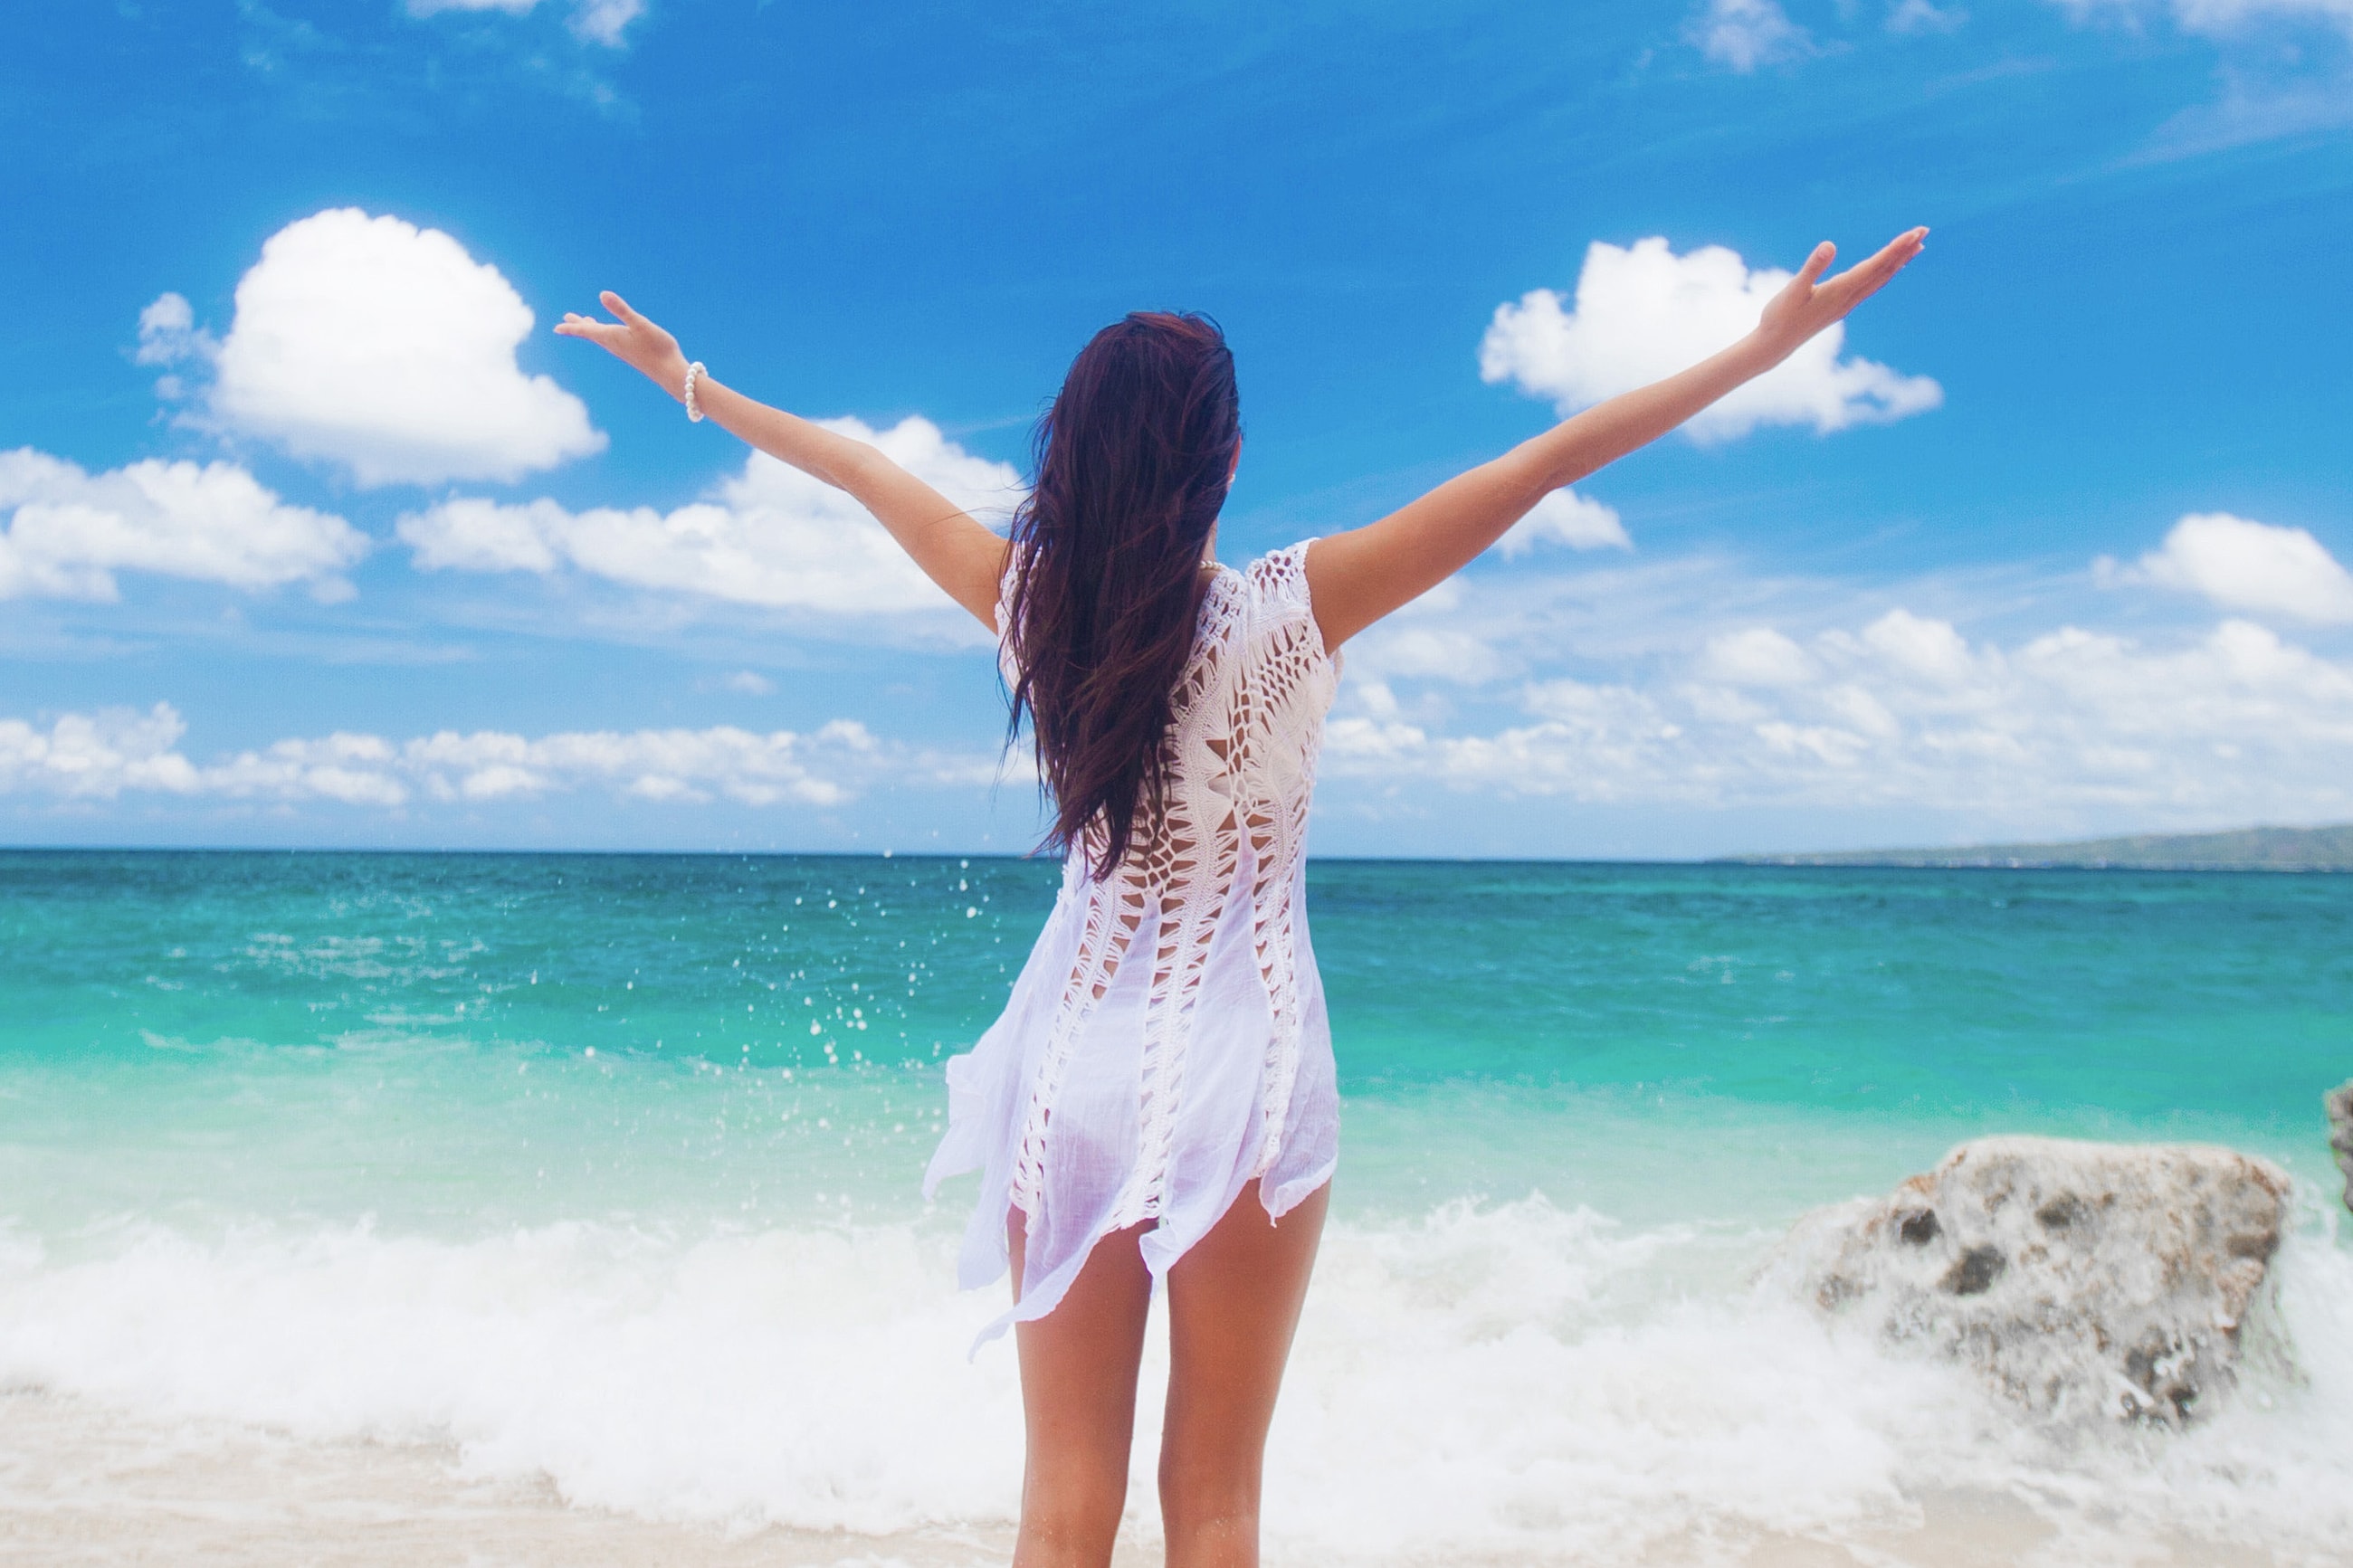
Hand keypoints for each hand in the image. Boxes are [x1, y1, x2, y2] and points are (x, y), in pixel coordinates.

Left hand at [554, 291, 691, 402]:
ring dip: (591, 328)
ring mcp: (623, 349)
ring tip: (585, 322)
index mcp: (612, 336)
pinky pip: (612, 341)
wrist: (671, 372)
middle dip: (578, 327)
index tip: (556, 328)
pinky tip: (612, 332)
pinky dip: (606, 333)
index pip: (586, 330)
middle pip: (591, 334)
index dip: (571, 327)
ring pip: (602, 337)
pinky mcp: (632, 352)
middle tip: (563, 324)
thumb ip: (621, 309)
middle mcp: (614, 344)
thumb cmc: (657, 347)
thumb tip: (602, 294)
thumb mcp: (640, 324)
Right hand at [1753, 227, 1928, 358]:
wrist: (1774, 345)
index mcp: (1840, 290)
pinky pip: (1871, 286)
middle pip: (1884, 271)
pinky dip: (1885, 273)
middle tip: (1924, 231)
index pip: (1875, 266)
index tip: (1915, 233)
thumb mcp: (1793, 289)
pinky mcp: (1841, 306)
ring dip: (1899, 262)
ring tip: (1917, 247)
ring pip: (1880, 279)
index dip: (1896, 248)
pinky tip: (1888, 267)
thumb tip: (1830, 245)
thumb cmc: (1780, 316)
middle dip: (1905, 250)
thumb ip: (1812, 267)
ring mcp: (1847, 303)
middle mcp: (1849, 298)